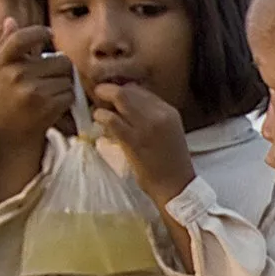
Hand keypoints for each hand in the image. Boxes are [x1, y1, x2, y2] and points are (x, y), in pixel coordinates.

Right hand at [0, 26, 72, 151]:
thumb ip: (7, 45)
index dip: (38, 32)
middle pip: (60, 60)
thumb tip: (11, 20)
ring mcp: (31, 91)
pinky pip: (70, 93)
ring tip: (47, 93)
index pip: (21, 38)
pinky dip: (67, 98)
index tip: (49, 34)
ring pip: (67, 78)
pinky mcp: (47, 106)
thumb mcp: (0, 70)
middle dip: (60, 68)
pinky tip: (52, 104)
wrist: (9, 132)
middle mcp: (15, 75)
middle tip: (48, 78)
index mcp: (2, 63)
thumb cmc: (6, 95)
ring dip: (64, 84)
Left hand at [91, 79, 195, 206]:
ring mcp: (146, 126)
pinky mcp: (133, 140)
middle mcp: (159, 115)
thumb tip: (125, 106)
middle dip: (109, 90)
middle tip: (99, 95)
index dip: (123, 90)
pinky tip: (99, 121)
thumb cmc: (169, 162)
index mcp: (169, 111)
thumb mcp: (167, 131)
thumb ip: (151, 116)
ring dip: (103, 102)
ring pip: (119, 99)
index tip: (113, 96)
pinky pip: (111, 119)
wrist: (175, 185)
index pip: (140, 90)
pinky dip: (101, 116)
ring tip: (99, 112)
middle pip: (128, 90)